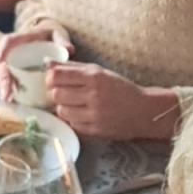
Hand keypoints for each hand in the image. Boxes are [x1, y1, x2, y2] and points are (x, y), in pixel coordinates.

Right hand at [0, 26, 73, 101]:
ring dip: (5, 88)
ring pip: (5, 76)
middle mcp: (14, 52)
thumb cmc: (50, 36)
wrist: (48, 39)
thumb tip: (69, 49)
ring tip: (8, 100)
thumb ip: (61, 39)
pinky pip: (12, 83)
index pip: (8, 41)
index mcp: (21, 39)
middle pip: (4, 64)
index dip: (2, 50)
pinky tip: (14, 103)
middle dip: (3, 79)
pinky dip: (12, 92)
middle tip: (6, 92)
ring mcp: (14, 64)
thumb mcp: (57, 34)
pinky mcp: (18, 74)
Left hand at [45, 62, 176, 139]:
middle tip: (65, 93)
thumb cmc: (120, 88)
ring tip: (75, 105)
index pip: (57, 76)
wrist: (144, 111)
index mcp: (94, 76)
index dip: (51, 78)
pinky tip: (84, 115)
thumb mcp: (99, 72)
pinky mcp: (96, 130)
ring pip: (61, 111)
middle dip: (57, 93)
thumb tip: (47, 63)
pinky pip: (72, 124)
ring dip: (64, 108)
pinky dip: (74, 119)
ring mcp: (95, 114)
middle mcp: (94, 95)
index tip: (54, 80)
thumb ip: (73, 67)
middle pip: (56, 94)